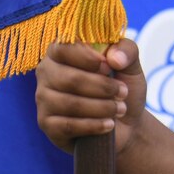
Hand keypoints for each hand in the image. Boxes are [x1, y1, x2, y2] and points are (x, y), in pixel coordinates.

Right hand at [36, 38, 146, 154]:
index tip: (108, 67)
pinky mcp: (47, 125)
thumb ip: (126, 51)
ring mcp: (44, 100)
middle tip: (123, 92)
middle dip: (102, 87)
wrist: (124, 122)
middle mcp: (46, 73)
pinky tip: (109, 124)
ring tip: (120, 109)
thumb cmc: (120, 86)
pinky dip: (93, 125)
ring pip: (70, 104)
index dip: (87, 57)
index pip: (63, 48)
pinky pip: (68, 125)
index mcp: (61, 51)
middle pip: (70, 79)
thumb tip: (114, 58)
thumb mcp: (130, 65)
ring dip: (102, 107)